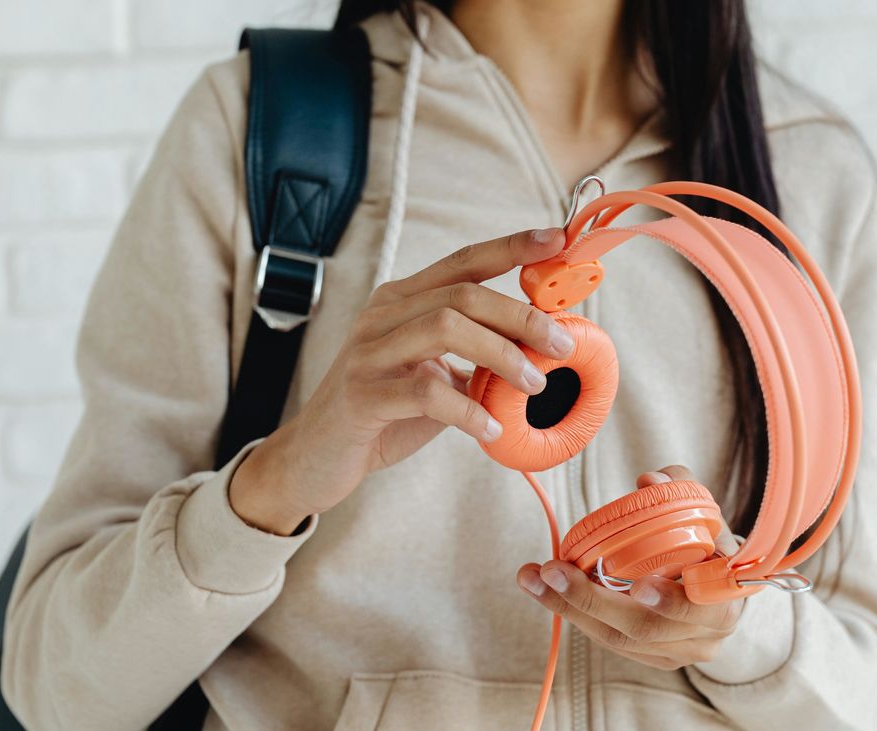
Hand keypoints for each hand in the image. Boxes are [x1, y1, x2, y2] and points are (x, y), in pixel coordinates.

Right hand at [230, 227, 573, 533]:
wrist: (315, 456)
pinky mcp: (361, 395)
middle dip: (521, 315)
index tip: (558, 239)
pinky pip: (426, 393)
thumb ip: (474, 356)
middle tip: (561, 344)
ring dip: (501, 355)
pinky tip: (490, 428)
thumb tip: (541, 348)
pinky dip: (469, 410)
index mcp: (401, 301)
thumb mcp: (433, 375)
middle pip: (462, 294)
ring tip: (532, 385)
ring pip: (444, 329)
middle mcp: (382, 316)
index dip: (512, 247)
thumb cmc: (383, 412)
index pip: (463, 261)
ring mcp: (368, 353)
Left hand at [516, 466, 745, 670]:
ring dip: (570, 608)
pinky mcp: (652, 658)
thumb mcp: (704, 512)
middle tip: (553, 571)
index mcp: (726, 599)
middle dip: (592, 600)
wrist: (720, 587)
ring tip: (534, 578)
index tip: (639, 586)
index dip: (671, 601)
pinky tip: (546, 590)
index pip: (701, 607)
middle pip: (644, 628)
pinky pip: (608, 640)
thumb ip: (680, 490)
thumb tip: (648, 481)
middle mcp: (705, 635)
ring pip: (618, 639)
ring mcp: (677, 652)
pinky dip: (575, 614)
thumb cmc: (710, 545)